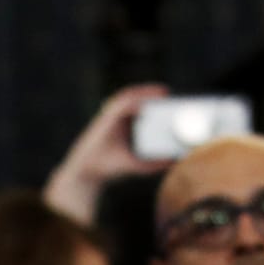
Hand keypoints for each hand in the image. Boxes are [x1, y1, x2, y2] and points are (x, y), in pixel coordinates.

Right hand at [44, 82, 170, 222]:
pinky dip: (132, 100)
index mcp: (126, 125)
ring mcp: (111, 117)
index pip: (143, 107)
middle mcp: (119, 119)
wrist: (88, 172)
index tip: (174, 99)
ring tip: (163, 92)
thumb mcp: (137, 164)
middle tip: (171, 94)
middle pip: (138, 100)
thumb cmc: (111, 168)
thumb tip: (176, 161)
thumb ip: (155, 163)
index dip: (157, 101)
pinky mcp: (105, 119)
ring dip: (145, 92)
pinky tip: (144, 101)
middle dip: (154, 94)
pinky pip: (120, 105)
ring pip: (130, 98)